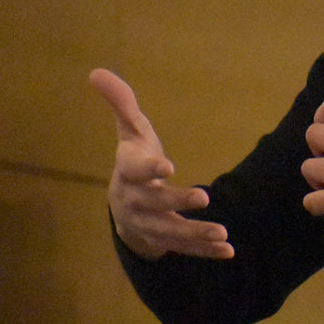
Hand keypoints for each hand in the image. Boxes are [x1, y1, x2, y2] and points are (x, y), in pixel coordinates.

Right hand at [90, 68, 232, 260]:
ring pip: (172, 232)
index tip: (166, 166)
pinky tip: (228, 250)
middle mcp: (138, 202)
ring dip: (196, 234)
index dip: (150, 168)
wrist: (125, 206)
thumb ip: (122, 104)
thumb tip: (95, 71)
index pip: (136, 170)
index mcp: (129, 173)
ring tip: (223, 233)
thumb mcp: (130, 132)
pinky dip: (206, 251)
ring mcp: (151, 225)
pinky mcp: (167, 241)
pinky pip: (185, 249)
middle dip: (177, 201)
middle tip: (204, 197)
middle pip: (156, 204)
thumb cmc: (134, 162)